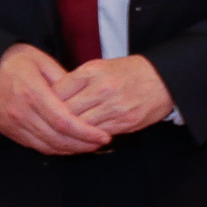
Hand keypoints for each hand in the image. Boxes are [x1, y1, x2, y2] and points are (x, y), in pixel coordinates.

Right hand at [0, 43, 109, 154]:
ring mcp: (12, 124)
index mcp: (31, 93)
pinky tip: (71, 145)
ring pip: (48, 146)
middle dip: (83, 144)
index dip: (86, 132)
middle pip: (58, 137)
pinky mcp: (9, 131)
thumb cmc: (17, 62)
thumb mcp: (43, 61)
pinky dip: (56, 149)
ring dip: (72, 149)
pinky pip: (36, 146)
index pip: (64, 121)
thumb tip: (87, 98)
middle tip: (101, 142)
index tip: (104, 135)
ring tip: (91, 145)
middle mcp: (20, 112)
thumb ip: (66, 81)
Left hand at [55, 54, 174, 135]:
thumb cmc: (130, 72)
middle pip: (66, 112)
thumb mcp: (100, 67)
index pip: (57, 92)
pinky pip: (99, 135)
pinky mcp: (126, 122)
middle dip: (55, 121)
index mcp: (91, 71)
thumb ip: (78, 81)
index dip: (46, 103)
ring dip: (71, 134)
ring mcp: (114, 107)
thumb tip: (55, 98)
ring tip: (62, 136)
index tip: (42, 109)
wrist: (164, 78)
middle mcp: (102, 88)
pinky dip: (88, 138)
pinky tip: (82, 138)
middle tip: (46, 127)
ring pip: (81, 126)